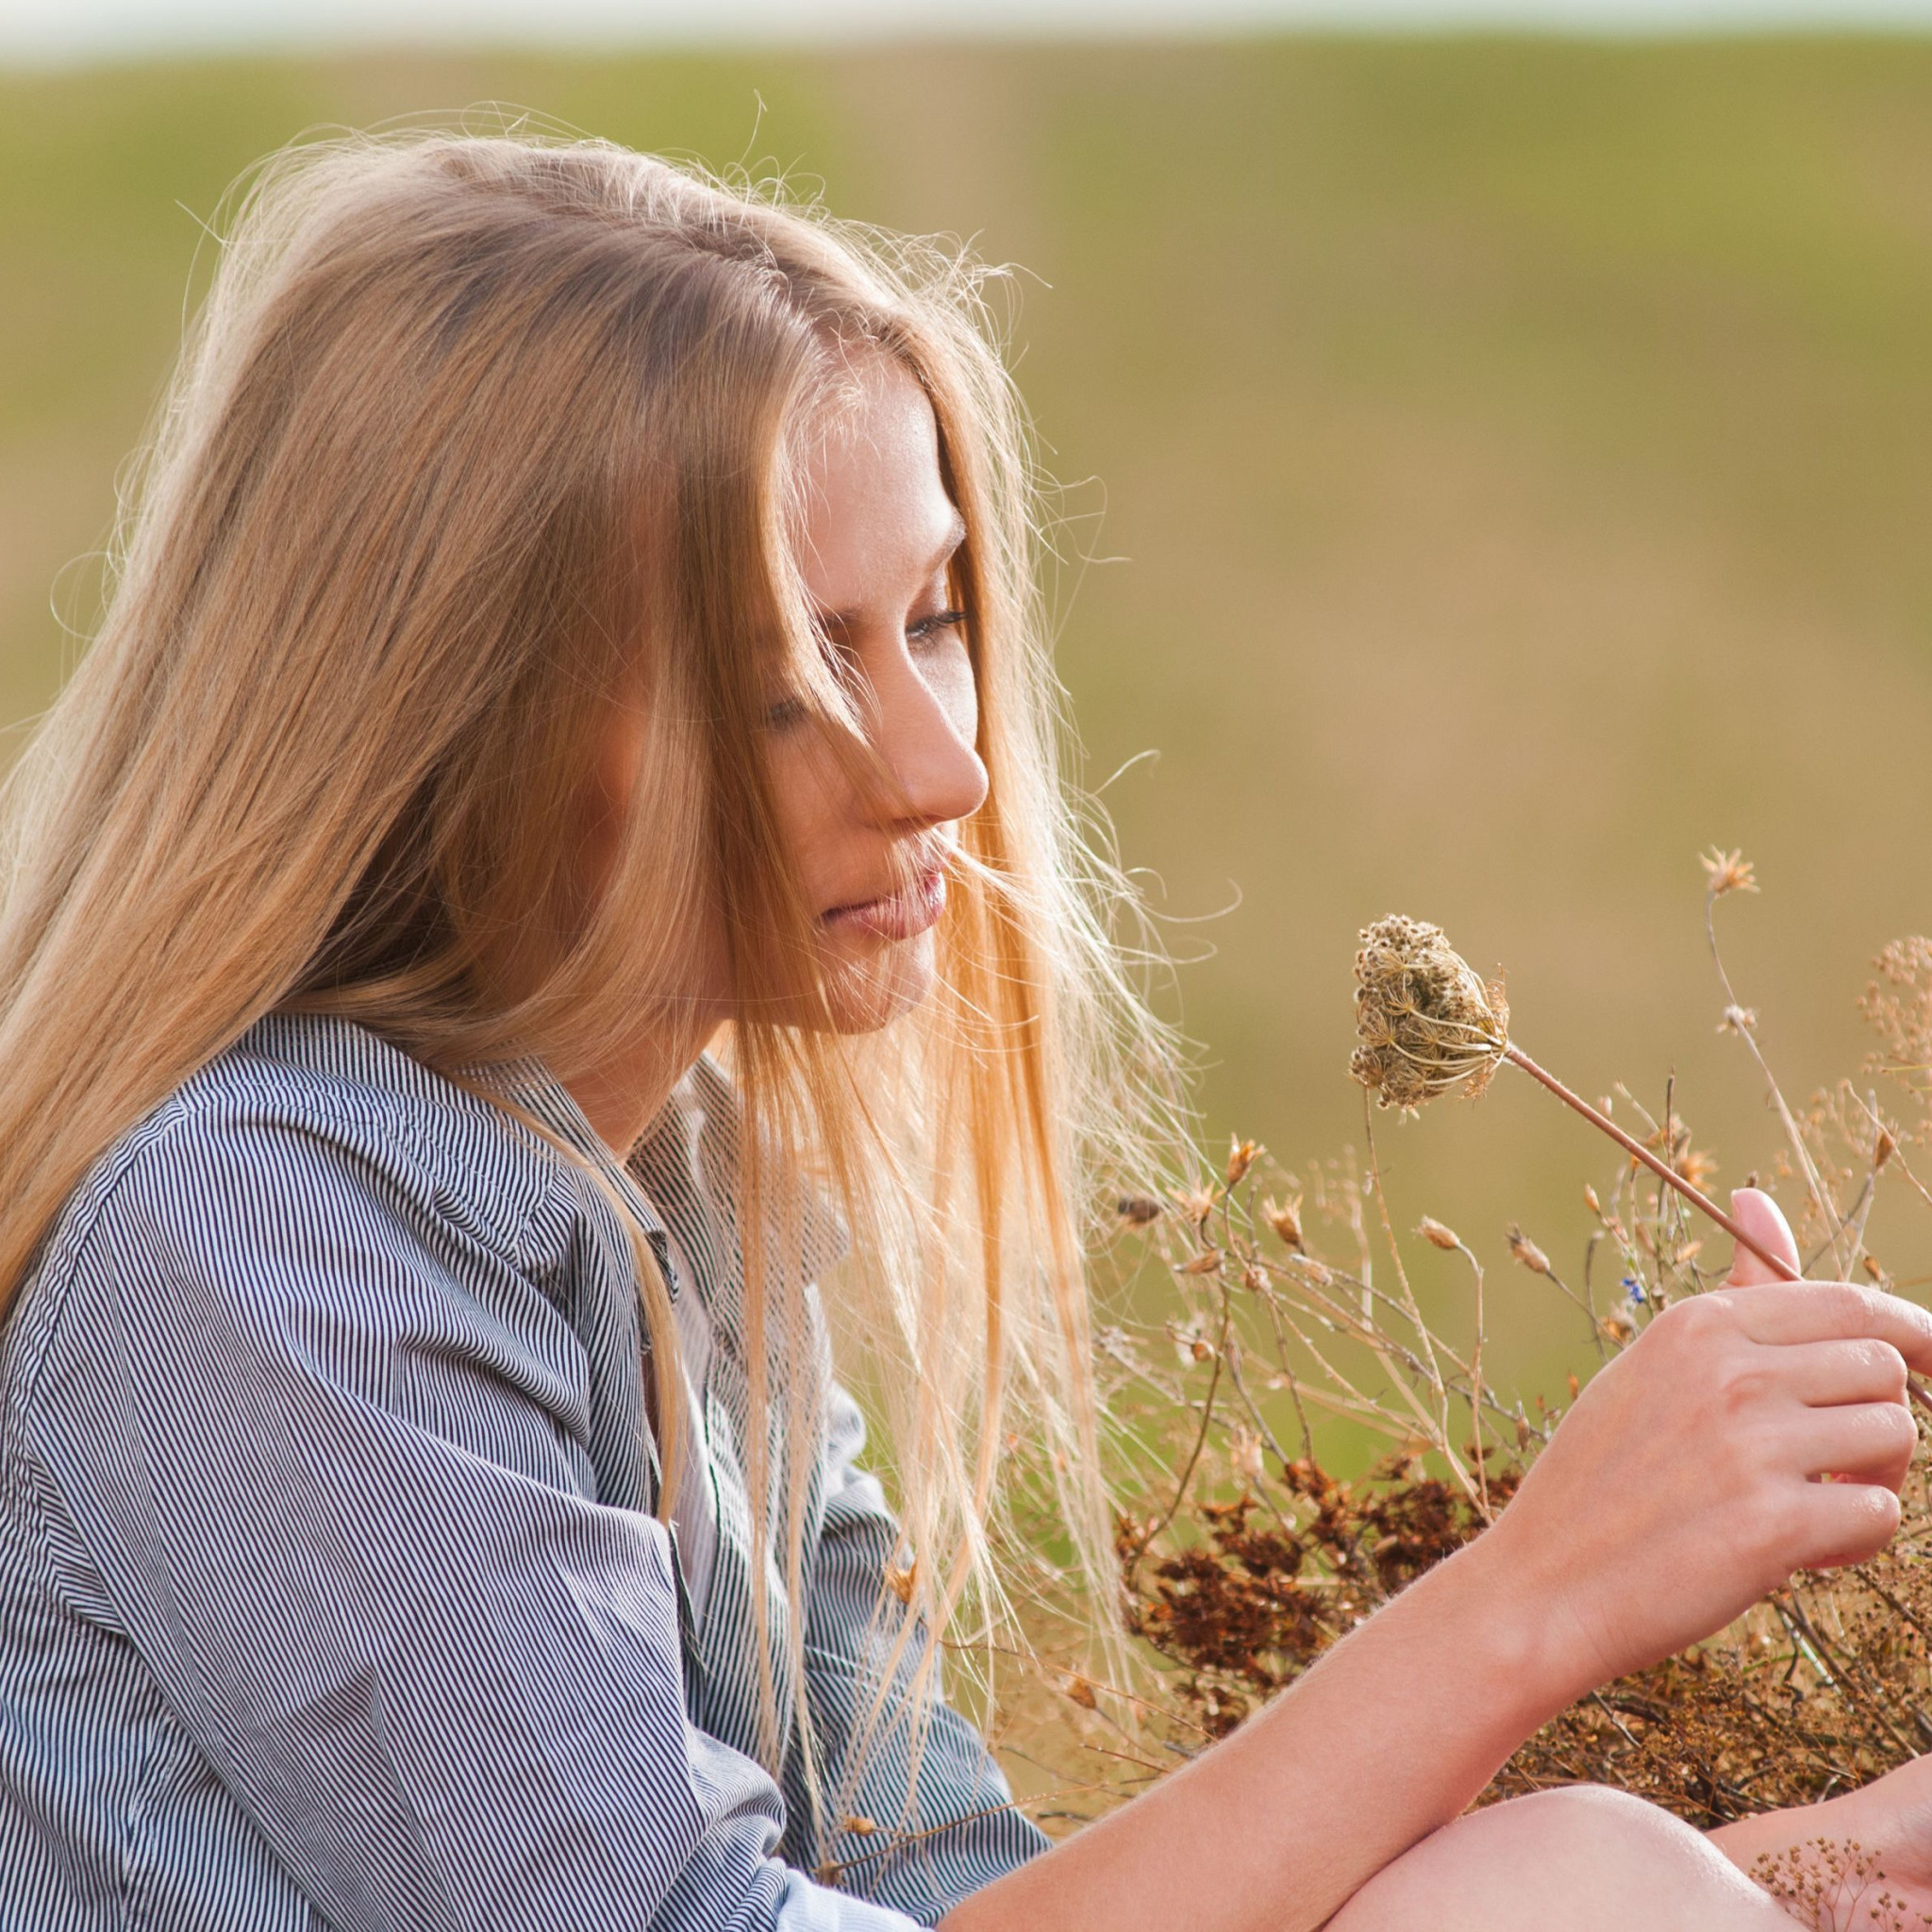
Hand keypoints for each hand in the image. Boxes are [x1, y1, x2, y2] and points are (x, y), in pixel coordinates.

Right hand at [1471, 1188, 1931, 1699]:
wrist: (1543, 1587)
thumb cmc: (1600, 1479)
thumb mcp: (1650, 1368)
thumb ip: (1731, 1298)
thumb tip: (1755, 1197)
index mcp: (1697, 1326)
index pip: (1848, 1303)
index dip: (1907, 1334)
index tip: (1924, 1363)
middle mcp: (1728, 1372)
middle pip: (1882, 1367)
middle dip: (1878, 1415)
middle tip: (1834, 1461)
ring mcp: (1751, 1446)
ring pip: (1894, 1436)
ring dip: (1873, 1476)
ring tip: (1814, 1503)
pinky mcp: (1773, 1526)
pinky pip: (1879, 1515)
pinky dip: (1854, 1539)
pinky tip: (1801, 1552)